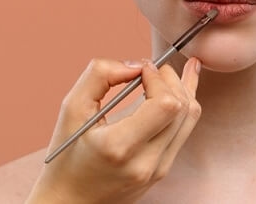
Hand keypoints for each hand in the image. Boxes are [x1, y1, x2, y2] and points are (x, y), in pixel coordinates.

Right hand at [25, 57, 202, 203]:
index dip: (158, 78)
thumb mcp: (71, 110)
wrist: (69, 202)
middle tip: (152, 68)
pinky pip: (184, 131)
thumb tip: (136, 64)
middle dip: (171, 78)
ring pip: (189, 118)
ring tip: (172, 70)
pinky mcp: (163, 170)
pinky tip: (182, 86)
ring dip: (182, 88)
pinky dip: (183, 105)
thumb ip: (100, 76)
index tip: (141, 69)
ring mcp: (158, 169)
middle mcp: (145, 162)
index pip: (165, 104)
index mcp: (120, 147)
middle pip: (182, 108)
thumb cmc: (67, 156)